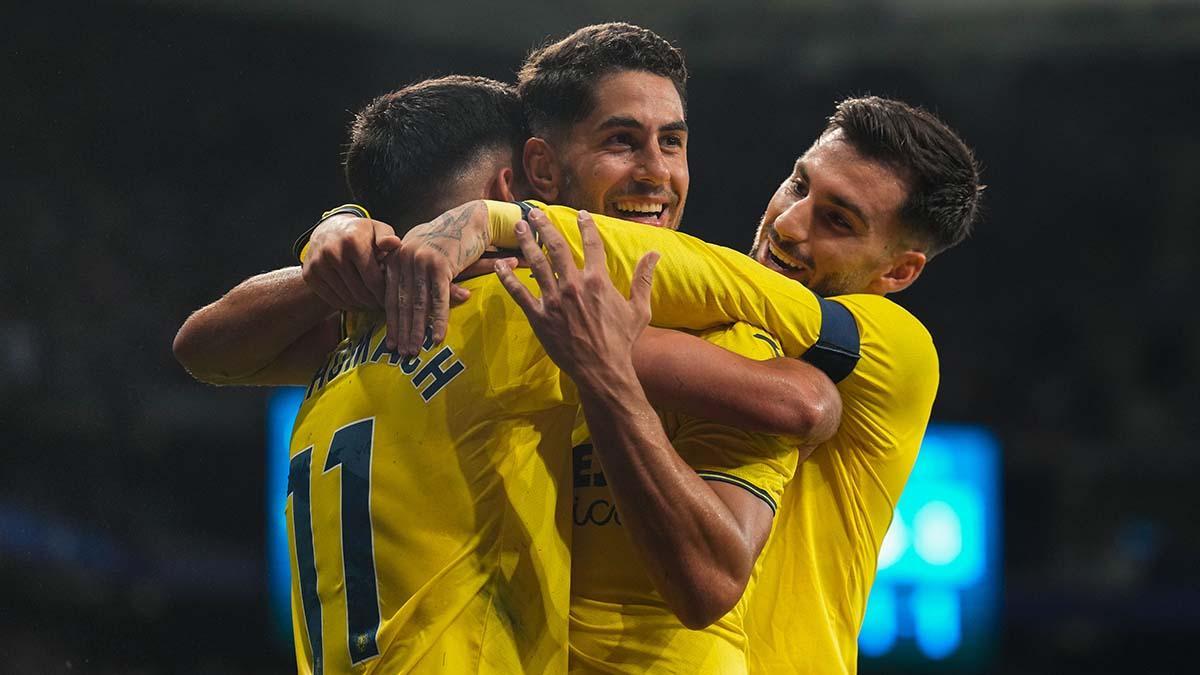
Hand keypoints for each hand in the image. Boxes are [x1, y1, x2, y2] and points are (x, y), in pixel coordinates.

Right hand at [302, 215, 393, 309]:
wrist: (328, 230)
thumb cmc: (360, 233)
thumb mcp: (377, 229)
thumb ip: (387, 237)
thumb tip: (394, 243)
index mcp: (353, 240)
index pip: (372, 278)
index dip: (383, 293)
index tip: (390, 298)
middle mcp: (332, 251)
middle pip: (359, 291)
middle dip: (373, 301)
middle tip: (381, 305)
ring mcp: (318, 263)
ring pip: (346, 297)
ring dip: (361, 305)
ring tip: (371, 304)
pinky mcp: (309, 274)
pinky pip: (331, 299)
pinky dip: (346, 305)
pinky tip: (356, 303)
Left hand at [386, 201, 489, 353]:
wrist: (471, 219)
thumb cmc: (448, 240)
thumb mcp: (423, 255)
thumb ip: (411, 276)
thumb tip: (407, 304)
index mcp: (396, 258)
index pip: (390, 296)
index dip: (391, 322)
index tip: (390, 343)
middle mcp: (404, 259)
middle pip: (401, 303)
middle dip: (402, 331)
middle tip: (401, 354)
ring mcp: (422, 261)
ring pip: (418, 304)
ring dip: (416, 331)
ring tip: (415, 351)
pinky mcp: (441, 265)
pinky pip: (439, 299)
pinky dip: (438, 321)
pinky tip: (436, 338)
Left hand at [496, 209, 658, 386]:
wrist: (602, 370)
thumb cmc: (622, 341)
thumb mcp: (639, 309)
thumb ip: (644, 278)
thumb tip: (655, 253)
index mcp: (598, 280)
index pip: (592, 244)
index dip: (586, 225)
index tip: (581, 214)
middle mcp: (574, 285)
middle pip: (556, 247)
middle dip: (545, 226)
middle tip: (536, 212)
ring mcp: (554, 300)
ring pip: (536, 263)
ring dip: (526, 242)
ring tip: (519, 226)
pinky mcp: (540, 316)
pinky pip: (519, 293)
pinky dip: (508, 278)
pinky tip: (500, 265)